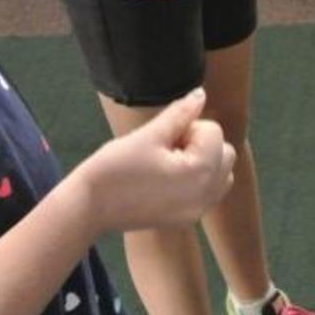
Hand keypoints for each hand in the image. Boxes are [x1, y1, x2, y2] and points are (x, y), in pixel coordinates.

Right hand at [74, 89, 235, 233]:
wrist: (89, 207)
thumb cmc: (116, 167)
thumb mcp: (150, 134)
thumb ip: (180, 113)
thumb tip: (201, 94)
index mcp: (201, 172)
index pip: (214, 131)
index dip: (187, 127)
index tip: (162, 138)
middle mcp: (207, 196)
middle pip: (225, 153)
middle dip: (201, 144)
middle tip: (166, 148)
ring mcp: (198, 212)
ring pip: (220, 174)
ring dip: (203, 162)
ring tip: (168, 163)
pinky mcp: (186, 220)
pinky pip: (208, 194)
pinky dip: (197, 181)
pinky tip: (167, 180)